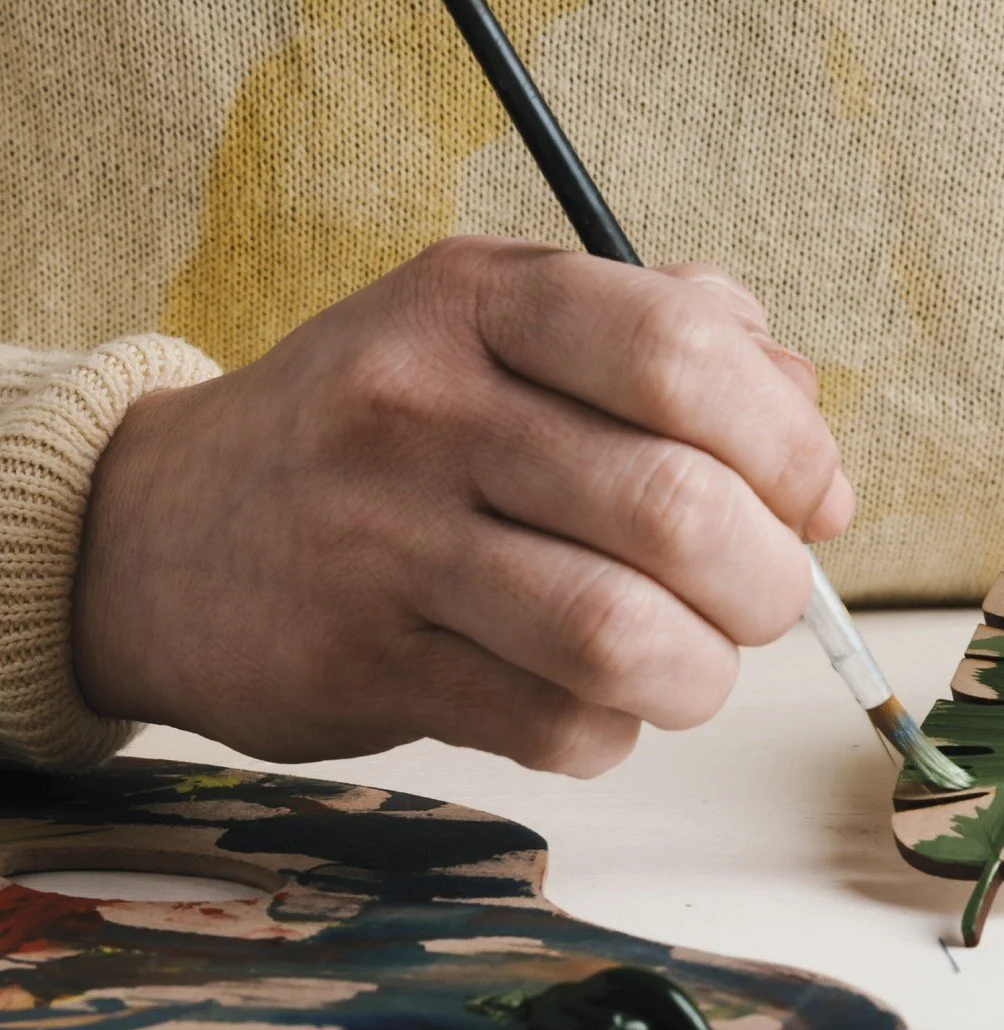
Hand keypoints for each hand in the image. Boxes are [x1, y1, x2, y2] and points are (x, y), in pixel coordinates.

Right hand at [73, 239, 849, 771]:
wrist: (162, 531)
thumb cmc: (381, 432)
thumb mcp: (502, 330)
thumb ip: (672, 346)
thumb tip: (816, 450)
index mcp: (481, 299)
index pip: (684, 354)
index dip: (787, 445)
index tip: (809, 499)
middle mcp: (426, 406)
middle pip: (674, 509)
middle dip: (767, 582)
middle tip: (759, 601)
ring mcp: (386, 542)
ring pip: (621, 636)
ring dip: (700, 674)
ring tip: (690, 664)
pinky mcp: (367, 665)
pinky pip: (555, 726)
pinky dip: (610, 731)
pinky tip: (588, 700)